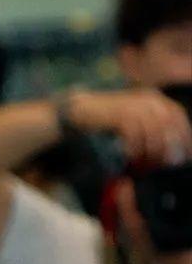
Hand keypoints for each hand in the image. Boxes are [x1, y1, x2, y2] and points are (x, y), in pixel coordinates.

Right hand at [64, 87, 191, 167]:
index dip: (184, 135)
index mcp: (155, 99)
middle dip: (167, 146)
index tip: (184, 154)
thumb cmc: (110, 120)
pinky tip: (129, 156)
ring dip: (150, 151)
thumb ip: (152, 131)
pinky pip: (134, 134)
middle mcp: (148, 99)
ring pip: (152, 131)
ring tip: (143, 163)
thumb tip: (169, 152)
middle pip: (167, 125)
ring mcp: (134, 105)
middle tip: (162, 164)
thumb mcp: (135, 121)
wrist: (82, 109)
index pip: (178, 116)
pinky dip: (134, 148)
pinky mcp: (120, 113)